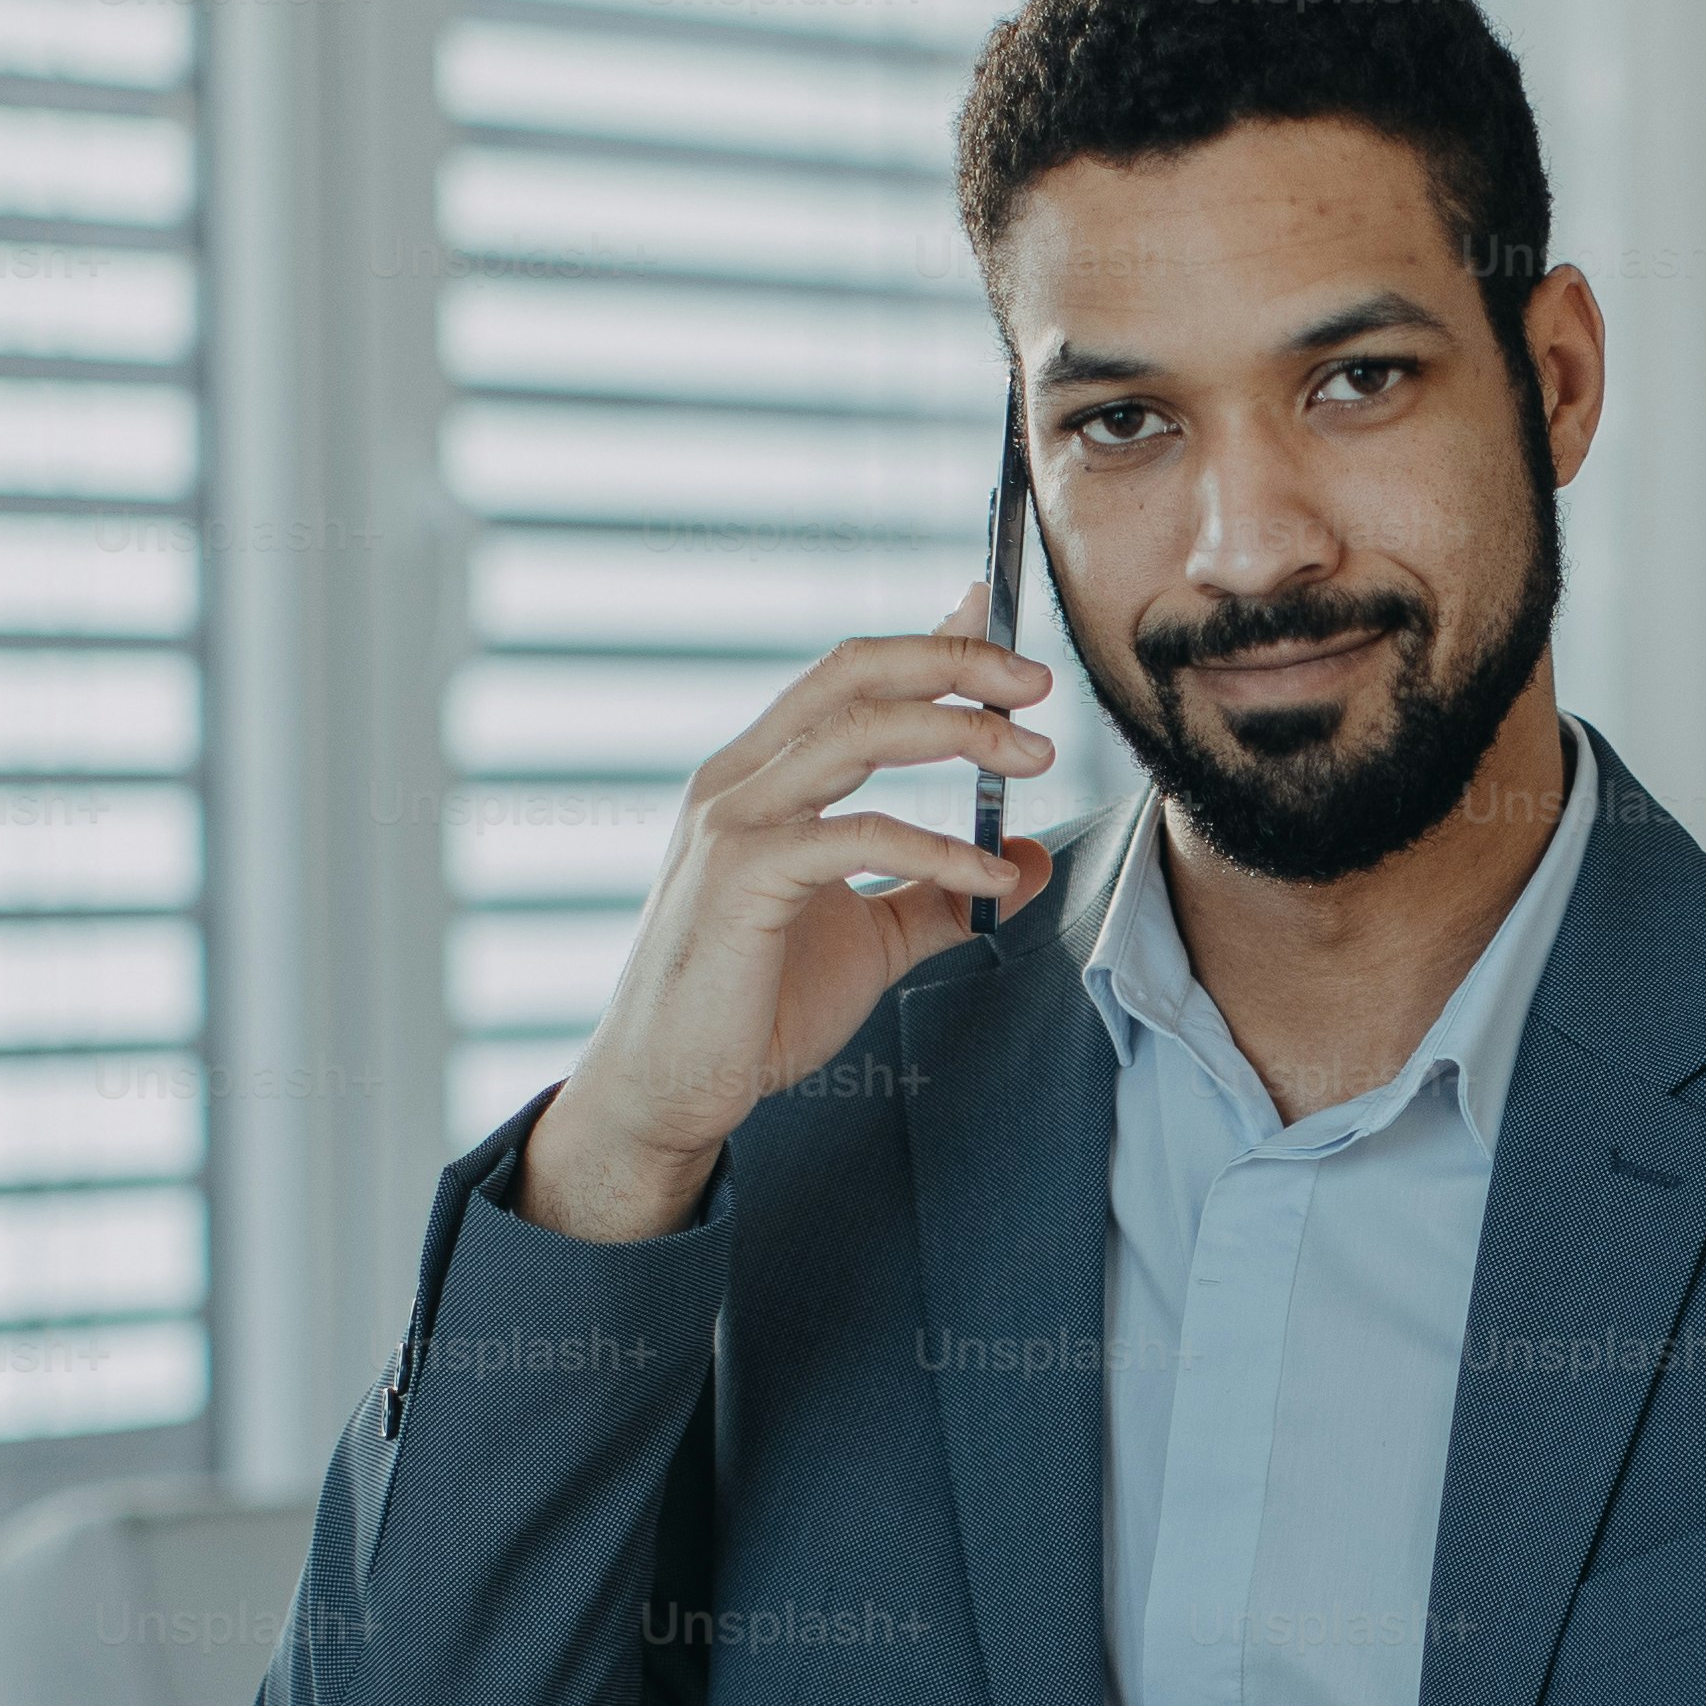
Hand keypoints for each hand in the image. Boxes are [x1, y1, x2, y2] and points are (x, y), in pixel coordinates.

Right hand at [518, 584, 1057, 1242]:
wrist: (668, 1093)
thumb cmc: (755, 1012)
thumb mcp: (871, 944)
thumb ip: (940, 898)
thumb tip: (1030, 862)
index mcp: (759, 779)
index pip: (847, 679)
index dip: (924, 639)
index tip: (993, 613)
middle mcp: (737, 781)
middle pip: (852, 675)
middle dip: (950, 661)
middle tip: (1037, 680)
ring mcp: (732, 823)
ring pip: (856, 732)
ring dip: (958, 731)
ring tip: (1036, 756)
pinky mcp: (742, 878)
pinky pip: (858, 835)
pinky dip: (939, 848)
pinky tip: (993, 876)